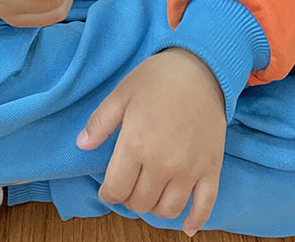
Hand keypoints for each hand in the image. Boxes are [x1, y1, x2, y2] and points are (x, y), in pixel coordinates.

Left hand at [77, 48, 226, 237]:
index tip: (109, 188)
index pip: (116, 190)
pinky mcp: (212, 168)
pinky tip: (187, 228)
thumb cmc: (158, 78)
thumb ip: (100, 122)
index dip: (108, 193)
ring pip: (168, 209)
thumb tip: (82, 145)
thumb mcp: (122, 93)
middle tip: (130, 184)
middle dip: (130, 198)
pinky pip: (204, 206)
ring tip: (151, 193)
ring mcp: (189, 169)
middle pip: (140, 203)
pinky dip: (195, 221)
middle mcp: (162, 164)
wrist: (201, 68)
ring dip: (155, 207)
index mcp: (136, 145)